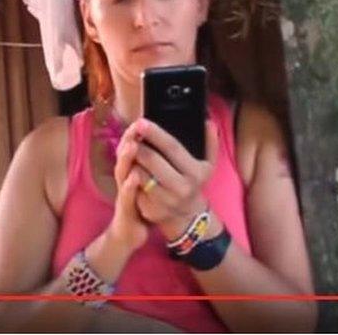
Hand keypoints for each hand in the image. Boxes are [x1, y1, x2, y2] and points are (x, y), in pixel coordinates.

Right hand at [104, 125, 151, 252]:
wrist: (130, 232)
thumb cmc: (144, 202)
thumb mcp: (146, 181)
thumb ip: (153, 162)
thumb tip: (168, 143)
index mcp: (132, 168)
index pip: (131, 146)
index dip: (135, 132)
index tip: (142, 118)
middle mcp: (125, 178)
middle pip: (125, 155)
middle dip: (131, 140)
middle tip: (137, 126)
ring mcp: (123, 193)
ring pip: (122, 172)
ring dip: (127, 158)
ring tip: (132, 145)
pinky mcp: (124, 209)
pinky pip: (127, 196)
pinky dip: (130, 186)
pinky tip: (135, 177)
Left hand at [123, 118, 219, 239]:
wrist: (189, 216)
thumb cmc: (195, 184)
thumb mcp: (207, 166)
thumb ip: (210, 143)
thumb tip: (209, 122)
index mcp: (195, 172)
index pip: (172, 148)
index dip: (156, 133)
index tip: (141, 121)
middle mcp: (181, 187)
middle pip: (153, 160)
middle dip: (138, 145)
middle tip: (130, 133)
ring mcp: (165, 201)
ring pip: (140, 175)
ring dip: (131, 159)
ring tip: (127, 148)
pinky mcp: (151, 209)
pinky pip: (134, 188)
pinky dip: (128, 176)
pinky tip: (127, 166)